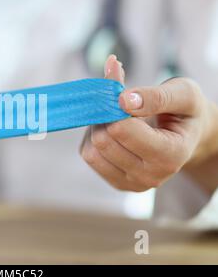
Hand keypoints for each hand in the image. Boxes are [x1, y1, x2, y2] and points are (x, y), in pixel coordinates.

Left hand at [80, 55, 217, 191]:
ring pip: (91, 151)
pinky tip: (112, 131)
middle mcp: (152, 176)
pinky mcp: (117, 182)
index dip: (115, 106)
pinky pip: (89, 156)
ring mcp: (133, 183)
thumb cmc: (184, 112)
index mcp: (171, 155)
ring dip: (97, 127)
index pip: (122, 130)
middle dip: (105, 116)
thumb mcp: (183, 93)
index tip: (122, 93)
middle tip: (117, 103)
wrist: (186, 135)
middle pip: (103, 140)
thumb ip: (156, 96)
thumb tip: (123, 100)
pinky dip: (93, 139)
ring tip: (117, 117)